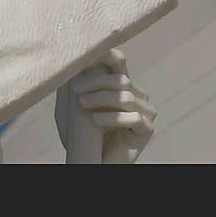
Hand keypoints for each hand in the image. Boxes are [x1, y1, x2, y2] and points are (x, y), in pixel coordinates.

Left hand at [55, 49, 157, 163]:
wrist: (90, 162)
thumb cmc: (80, 134)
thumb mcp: (70, 105)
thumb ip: (71, 83)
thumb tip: (68, 59)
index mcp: (121, 85)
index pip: (119, 60)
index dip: (106, 53)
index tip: (85, 58)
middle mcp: (137, 95)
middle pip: (121, 78)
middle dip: (95, 82)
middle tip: (74, 90)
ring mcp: (145, 112)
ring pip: (126, 96)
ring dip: (101, 98)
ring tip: (82, 104)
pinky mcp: (147, 130)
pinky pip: (134, 117)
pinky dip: (112, 118)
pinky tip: (95, 121)